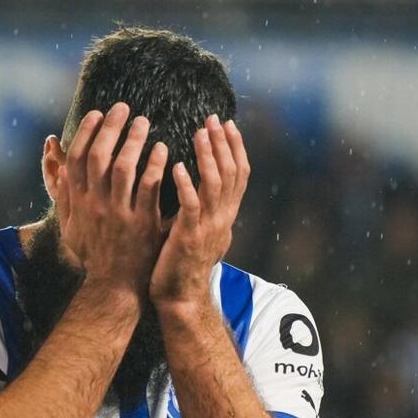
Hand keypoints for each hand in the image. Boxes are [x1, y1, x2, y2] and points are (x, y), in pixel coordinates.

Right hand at [54, 102, 168, 294]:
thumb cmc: (93, 253)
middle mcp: (96, 204)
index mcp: (78, 201)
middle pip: (100, 156)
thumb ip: (62, 191)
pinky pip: (149, 187)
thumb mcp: (69, 224)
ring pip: (124, 167)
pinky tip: (163, 149)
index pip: (78, 158)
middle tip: (124, 108)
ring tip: (144, 122)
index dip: (87, 131)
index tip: (98, 113)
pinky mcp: (142, 223)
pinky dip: (155, 165)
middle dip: (111, 127)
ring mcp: (119, 214)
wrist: (114, 286)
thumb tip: (56, 157)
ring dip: (134, 140)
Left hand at [150, 115, 249, 306]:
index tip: (227, 123)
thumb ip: (204, 208)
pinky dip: (187, 184)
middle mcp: (223, 219)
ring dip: (208, 156)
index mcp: (226, 216)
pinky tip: (178, 165)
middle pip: (231, 173)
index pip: (239, 174)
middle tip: (213, 118)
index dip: (235, 147)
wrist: (180, 299)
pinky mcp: (189, 237)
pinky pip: (191, 206)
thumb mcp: (201, 231)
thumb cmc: (183, 264)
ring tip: (199, 133)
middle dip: (223, 143)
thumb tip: (202, 185)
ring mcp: (208, 228)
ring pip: (215, 185)